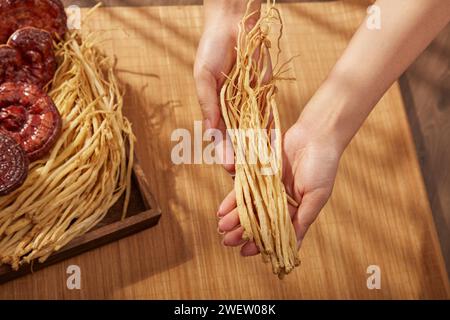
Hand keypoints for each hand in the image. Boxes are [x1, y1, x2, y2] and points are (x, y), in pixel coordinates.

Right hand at [194, 0, 260, 172]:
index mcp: (214, 109)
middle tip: (246, 175)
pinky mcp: (264, 99)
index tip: (228, 165)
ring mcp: (249, 107)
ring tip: (261, 168)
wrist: (235, 27)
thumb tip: (209, 132)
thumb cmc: (212, 49)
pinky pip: (268, 118)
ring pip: (253, 134)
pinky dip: (270, 134)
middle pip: (237, 140)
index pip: (218, 136)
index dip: (223, 151)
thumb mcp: (203, 76)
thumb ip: (207, 104)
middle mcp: (232, 112)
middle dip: (241, 157)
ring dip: (256, 151)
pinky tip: (274, 148)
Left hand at [216, 122, 341, 254]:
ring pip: (249, 205)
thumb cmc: (322, 166)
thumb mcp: (315, 197)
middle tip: (227, 242)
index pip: (275, 231)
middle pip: (258, 220)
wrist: (317, 134)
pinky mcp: (259, 171)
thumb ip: (302, 221)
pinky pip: (244, 186)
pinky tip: (221, 209)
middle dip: (242, 232)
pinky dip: (233, 198)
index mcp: (296, 210)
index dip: (260, 243)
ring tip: (221, 228)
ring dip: (234, 217)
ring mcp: (268, 186)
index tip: (246, 252)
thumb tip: (293, 250)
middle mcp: (280, 200)